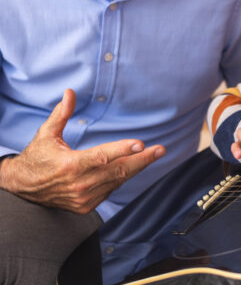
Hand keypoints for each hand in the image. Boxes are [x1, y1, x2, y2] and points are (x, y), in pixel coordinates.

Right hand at [0, 89, 164, 213]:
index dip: (122, 150)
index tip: (141, 144)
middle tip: (160, 149)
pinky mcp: (86, 206)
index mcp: (70, 165)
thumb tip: (70, 92)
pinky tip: (133, 166)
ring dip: (137, 167)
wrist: (22, 189)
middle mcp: (79, 184)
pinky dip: (122, 177)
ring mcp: (83, 198)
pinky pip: (111, 189)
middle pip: (117, 171)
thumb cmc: (37, 157)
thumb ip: (61, 114)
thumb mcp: (46, 134)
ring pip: (117, 181)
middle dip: (142, 160)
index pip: (102, 157)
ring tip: (155, 154)